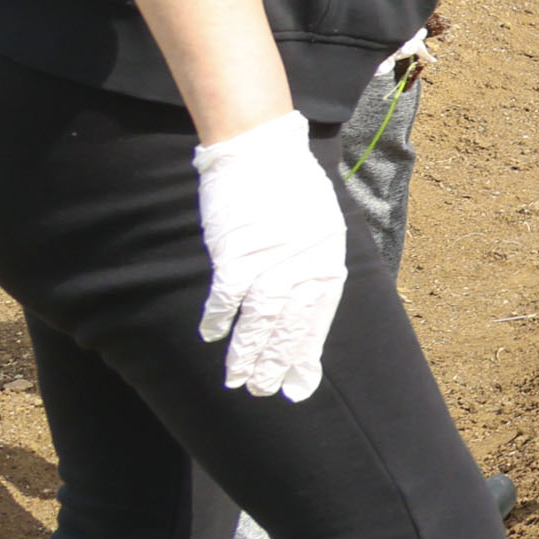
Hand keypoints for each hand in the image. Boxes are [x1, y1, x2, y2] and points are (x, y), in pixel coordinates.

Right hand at [194, 112, 346, 398]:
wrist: (260, 147)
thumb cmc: (289, 182)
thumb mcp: (320, 220)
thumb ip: (314, 258)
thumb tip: (306, 290)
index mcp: (328, 257)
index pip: (319, 316)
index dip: (307, 351)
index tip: (300, 382)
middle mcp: (304, 265)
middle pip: (291, 325)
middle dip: (277, 362)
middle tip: (265, 391)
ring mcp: (271, 260)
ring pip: (260, 320)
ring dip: (248, 353)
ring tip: (238, 380)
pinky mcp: (237, 252)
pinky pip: (227, 296)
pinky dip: (218, 319)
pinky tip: (210, 337)